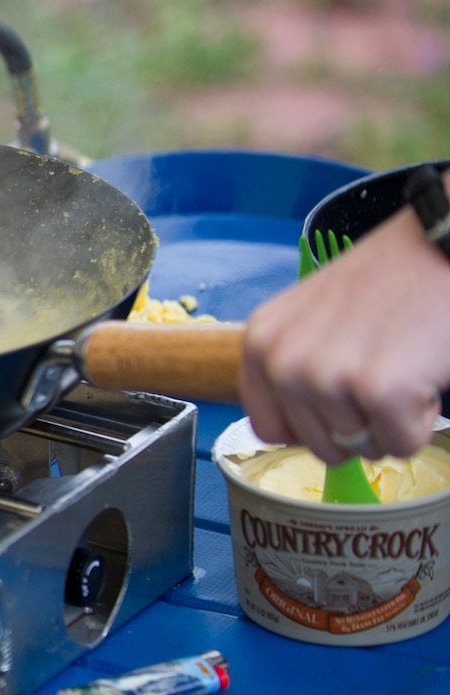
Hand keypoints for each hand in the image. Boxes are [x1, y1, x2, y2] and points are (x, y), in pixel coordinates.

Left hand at [241, 181, 449, 462]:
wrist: (441, 246)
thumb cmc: (388, 281)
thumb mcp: (312, 318)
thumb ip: (293, 367)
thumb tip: (298, 428)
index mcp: (261, 343)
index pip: (270, 428)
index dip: (316, 427)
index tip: (343, 401)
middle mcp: (284, 362)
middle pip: (322, 446)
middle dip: (362, 424)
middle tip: (384, 371)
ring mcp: (327, 378)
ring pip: (364, 448)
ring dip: (394, 419)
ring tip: (403, 362)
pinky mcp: (379, 390)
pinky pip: (402, 444)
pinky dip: (424, 420)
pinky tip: (422, 370)